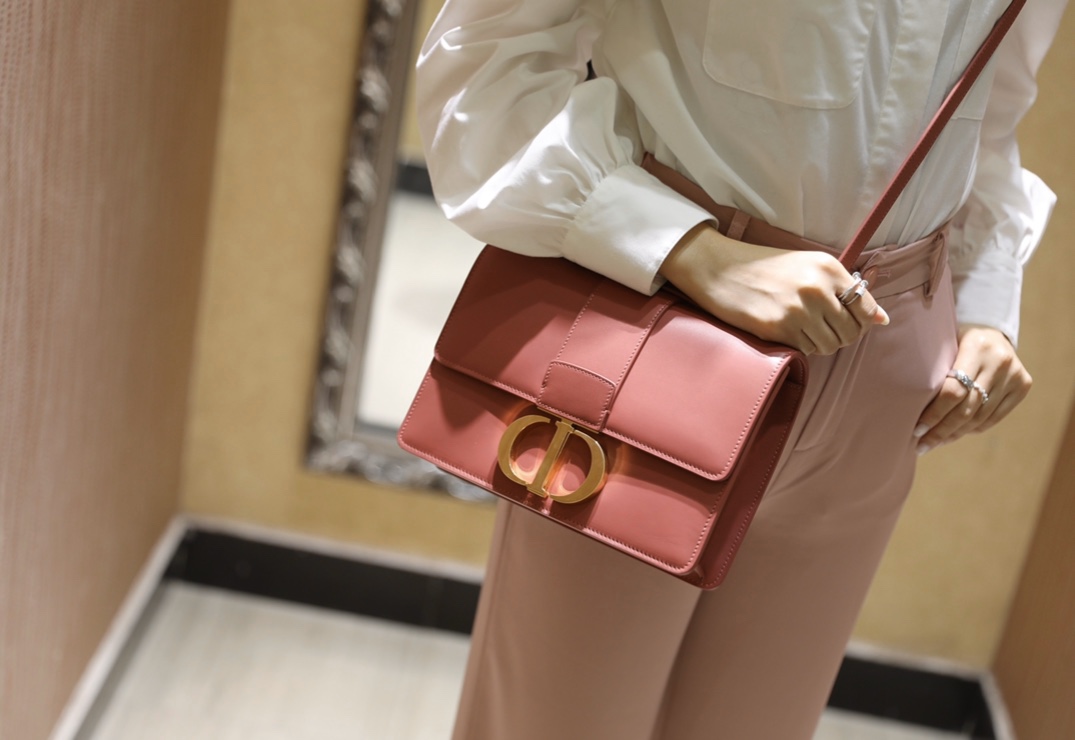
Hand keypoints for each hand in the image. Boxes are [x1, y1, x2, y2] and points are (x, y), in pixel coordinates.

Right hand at [659, 224, 888, 354]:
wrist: (720, 269)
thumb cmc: (765, 267)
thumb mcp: (808, 266)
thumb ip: (845, 289)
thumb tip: (881, 319)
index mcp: (828, 268)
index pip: (866, 308)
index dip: (863, 321)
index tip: (851, 322)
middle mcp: (818, 288)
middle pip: (851, 332)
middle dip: (841, 335)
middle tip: (823, 328)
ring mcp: (798, 310)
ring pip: (830, 346)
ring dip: (821, 343)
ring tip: (804, 328)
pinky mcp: (779, 328)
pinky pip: (806, 350)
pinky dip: (801, 345)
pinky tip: (787, 330)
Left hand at [914, 325, 1031, 454]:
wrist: (992, 331)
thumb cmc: (955, 341)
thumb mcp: (944, 346)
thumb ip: (934, 372)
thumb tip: (906, 408)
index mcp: (976, 347)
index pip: (953, 391)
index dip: (934, 414)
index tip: (916, 430)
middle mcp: (1000, 362)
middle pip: (967, 408)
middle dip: (942, 430)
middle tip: (922, 445)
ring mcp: (1014, 375)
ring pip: (980, 417)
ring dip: (955, 433)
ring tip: (935, 442)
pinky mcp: (1023, 386)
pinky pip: (993, 417)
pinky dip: (972, 429)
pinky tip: (955, 434)